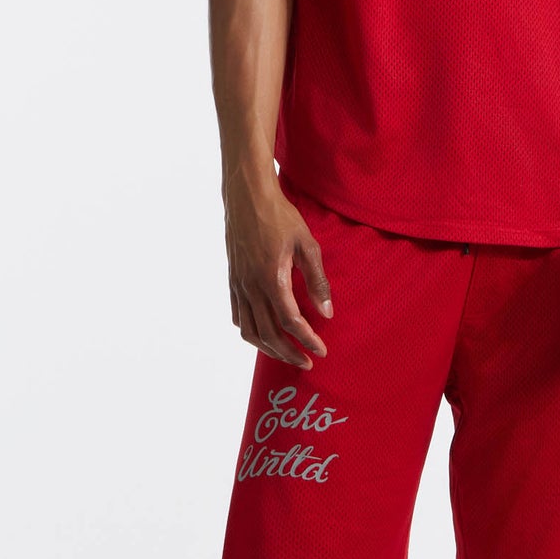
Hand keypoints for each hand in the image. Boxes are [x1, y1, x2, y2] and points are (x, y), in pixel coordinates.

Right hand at [224, 177, 332, 368]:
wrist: (247, 196)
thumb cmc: (280, 216)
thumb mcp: (307, 245)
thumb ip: (317, 281)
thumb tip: (327, 312)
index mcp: (271, 279)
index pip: (291, 322)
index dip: (307, 339)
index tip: (321, 350)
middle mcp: (251, 287)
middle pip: (269, 334)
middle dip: (289, 353)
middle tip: (306, 362)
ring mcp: (238, 285)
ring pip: (249, 331)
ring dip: (268, 348)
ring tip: (285, 354)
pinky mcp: (232, 281)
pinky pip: (237, 316)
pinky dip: (251, 332)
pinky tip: (263, 334)